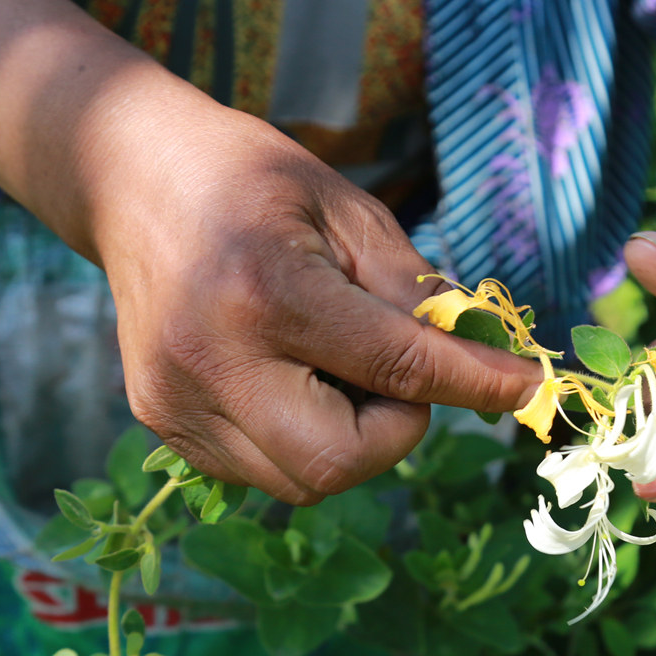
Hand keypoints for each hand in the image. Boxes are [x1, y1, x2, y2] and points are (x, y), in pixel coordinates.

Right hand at [87, 107, 541, 503]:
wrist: (129, 174)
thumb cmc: (251, 180)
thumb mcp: (348, 208)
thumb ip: (411, 289)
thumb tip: (477, 357)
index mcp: (266, 292)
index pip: (396, 368)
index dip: (473, 383)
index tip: (526, 388)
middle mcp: (212, 360)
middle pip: (338, 461)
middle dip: (394, 430)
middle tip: (398, 374)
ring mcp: (176, 401)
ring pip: (299, 480)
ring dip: (349, 440)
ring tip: (336, 367)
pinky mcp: (160, 421)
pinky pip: (259, 470)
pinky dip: (300, 440)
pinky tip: (292, 377)